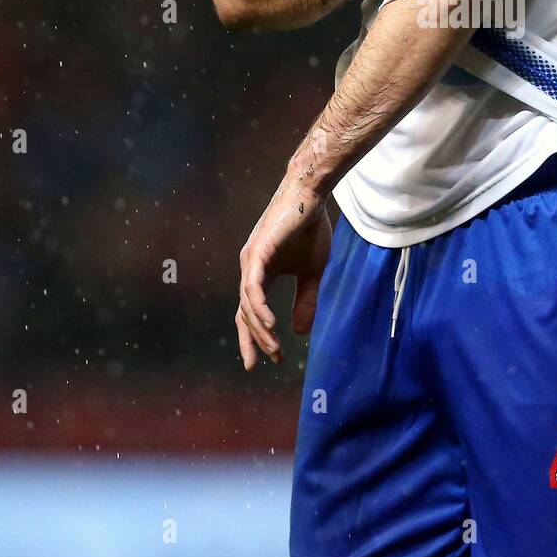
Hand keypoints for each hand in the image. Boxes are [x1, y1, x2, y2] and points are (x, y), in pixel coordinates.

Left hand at [236, 174, 331, 368]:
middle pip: (245, 313)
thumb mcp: (312, 272)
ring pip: (248, 304)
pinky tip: (269, 324)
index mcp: (260, 273)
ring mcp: (251, 260)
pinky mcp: (258, 252)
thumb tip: (301, 332)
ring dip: (260, 328)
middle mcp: (250, 269)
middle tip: (271, 358)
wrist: (311, 195)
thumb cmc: (310, 229)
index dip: (254, 337)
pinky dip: (258, 307)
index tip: (263, 361)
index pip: (249, 312)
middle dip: (256, 339)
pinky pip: (253, 287)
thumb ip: (306, 300)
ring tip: (273, 346)